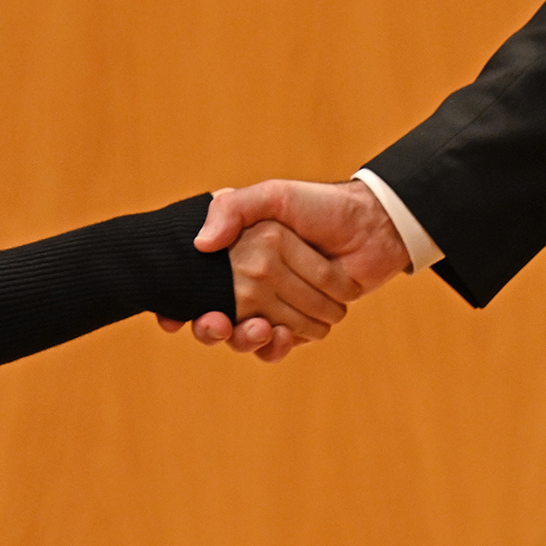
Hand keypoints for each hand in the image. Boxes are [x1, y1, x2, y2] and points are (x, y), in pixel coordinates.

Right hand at [156, 179, 409, 359]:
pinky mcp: (297, 325)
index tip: (173, 318)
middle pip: (214, 319)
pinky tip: (283, 336)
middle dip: (213, 328)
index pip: (191, 286)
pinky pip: (274, 349)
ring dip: (250, 338)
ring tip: (262, 328)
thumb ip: (233, 210)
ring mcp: (272, 306)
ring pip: (243, 338)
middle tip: (217, 323)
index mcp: (234, 253)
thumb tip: (200, 244)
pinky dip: (276, 348)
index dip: (176, 307)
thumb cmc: (320, 205)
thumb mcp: (273, 196)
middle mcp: (247, 281)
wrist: (373, 228)